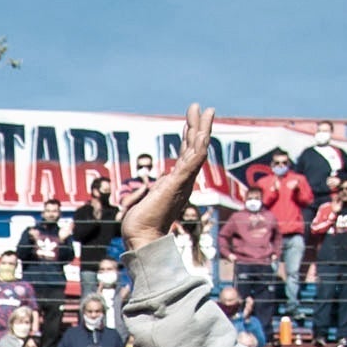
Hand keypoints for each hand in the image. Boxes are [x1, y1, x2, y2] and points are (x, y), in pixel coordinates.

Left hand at [120, 106, 215, 253]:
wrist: (142, 238)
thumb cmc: (142, 224)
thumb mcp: (151, 198)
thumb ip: (159, 188)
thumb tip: (161, 181)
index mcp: (177, 182)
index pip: (186, 154)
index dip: (188, 137)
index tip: (190, 122)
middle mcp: (184, 181)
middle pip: (194, 148)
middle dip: (197, 126)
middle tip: (200, 107)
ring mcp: (183, 182)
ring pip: (197, 150)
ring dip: (201, 129)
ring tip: (204, 111)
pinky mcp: (177, 185)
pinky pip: (193, 162)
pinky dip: (198, 147)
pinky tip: (202, 134)